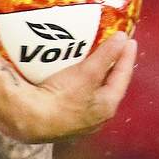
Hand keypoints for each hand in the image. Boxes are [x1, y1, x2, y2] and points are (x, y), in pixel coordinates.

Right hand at [5, 32, 137, 142]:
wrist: (28, 119)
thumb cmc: (61, 96)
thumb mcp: (87, 73)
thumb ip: (106, 55)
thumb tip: (123, 38)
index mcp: (107, 106)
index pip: (123, 77)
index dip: (127, 57)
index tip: (130, 40)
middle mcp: (96, 117)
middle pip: (109, 86)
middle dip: (112, 67)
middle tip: (115, 49)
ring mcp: (78, 120)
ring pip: (92, 92)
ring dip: (94, 76)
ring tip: (95, 59)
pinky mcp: (61, 119)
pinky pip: (76, 96)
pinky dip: (78, 82)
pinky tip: (72, 75)